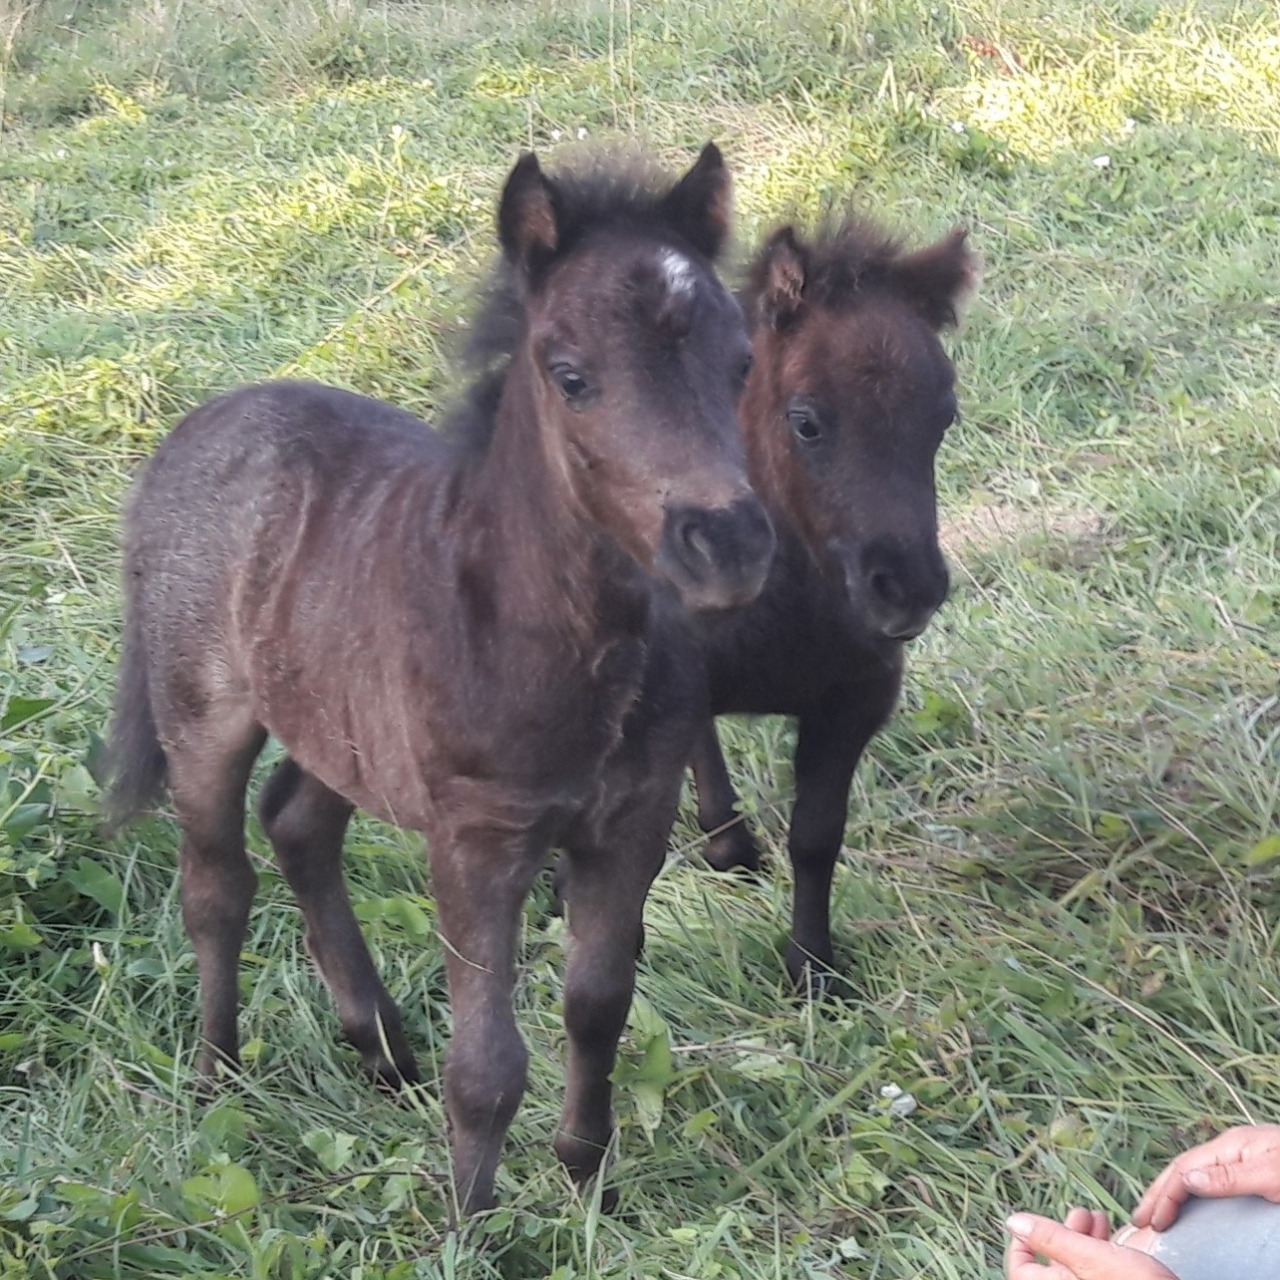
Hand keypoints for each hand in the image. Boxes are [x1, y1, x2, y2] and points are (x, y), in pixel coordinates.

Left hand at [1005, 1209, 1175, 1279]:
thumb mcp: (1091, 1257)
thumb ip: (1051, 1239)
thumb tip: (1012, 1221)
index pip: (1020, 1269)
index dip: (1022, 1242)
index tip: (1034, 1220)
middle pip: (1050, 1263)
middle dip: (1063, 1232)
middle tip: (1082, 1213)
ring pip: (1074, 1265)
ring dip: (1082, 1237)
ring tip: (1098, 1218)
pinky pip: (1095, 1272)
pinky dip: (1098, 1251)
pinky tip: (1112, 1236)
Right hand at [1131, 1123, 1279, 1230]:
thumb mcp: (1270, 1174)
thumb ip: (1230, 1176)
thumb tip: (1185, 1179)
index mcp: (1229, 1146)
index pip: (1183, 1168)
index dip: (1163, 1195)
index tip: (1151, 1222)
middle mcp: (1229, 1150)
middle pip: (1182, 1169)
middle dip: (1157, 1193)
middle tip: (1139, 1219)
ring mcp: (1240, 1159)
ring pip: (1195, 1175)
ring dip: (1172, 1193)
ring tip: (1157, 1212)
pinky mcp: (1252, 1173)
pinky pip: (1212, 1183)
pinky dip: (1193, 1195)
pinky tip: (1191, 1205)